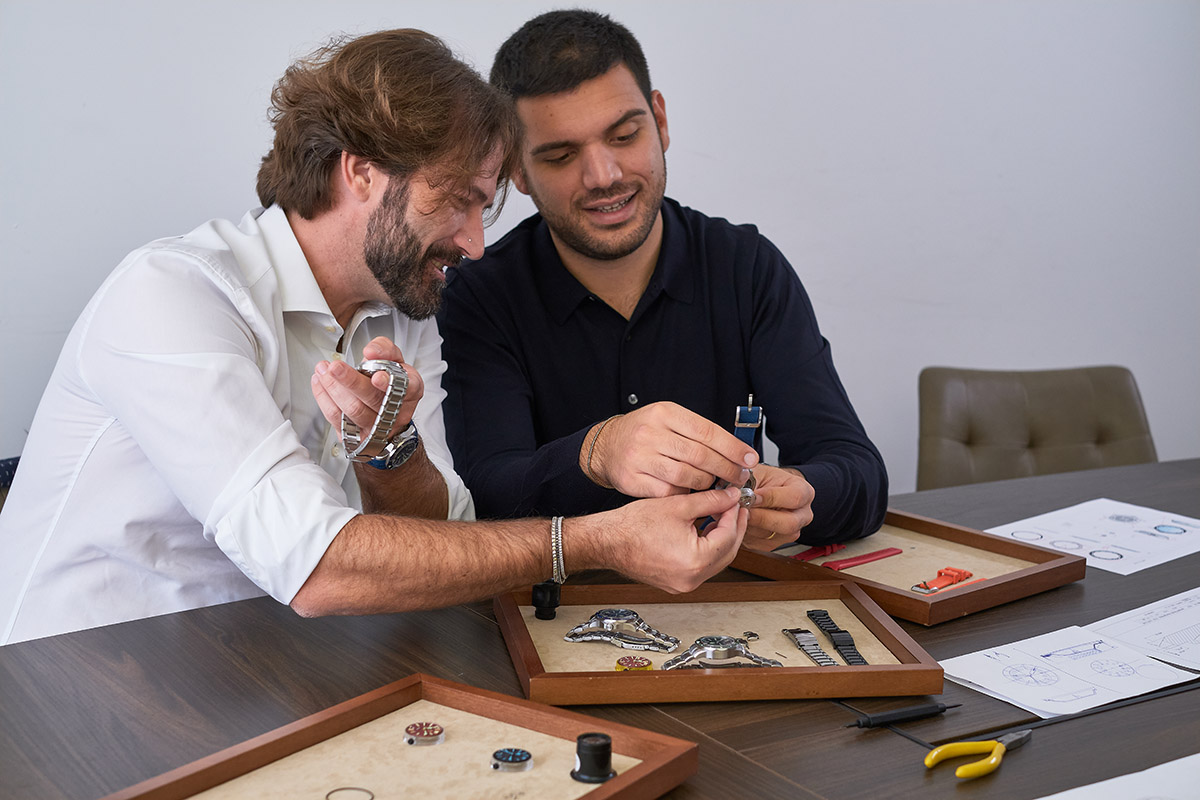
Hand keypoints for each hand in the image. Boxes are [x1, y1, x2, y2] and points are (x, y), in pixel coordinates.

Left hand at [311, 336, 424, 441]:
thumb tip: (371, 351)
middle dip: (351, 382)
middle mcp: (396, 413)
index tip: (376, 376)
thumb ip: (384, 350)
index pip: (404, 389)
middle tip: (335, 367)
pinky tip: (319, 383)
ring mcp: (377, 428)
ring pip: (353, 410)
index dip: (388, 384)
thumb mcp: (394, 361)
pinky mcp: (357, 436)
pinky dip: (324, 399)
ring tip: (323, 371)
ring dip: (333, 388)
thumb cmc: (391, 384)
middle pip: (373, 399)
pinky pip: (337, 419)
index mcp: (409, 391)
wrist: (388, 412)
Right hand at [584, 402, 757, 496]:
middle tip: (739, 477)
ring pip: (686, 476)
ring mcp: (639, 457)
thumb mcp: (669, 419)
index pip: (707, 431)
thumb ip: (698, 433)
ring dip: (706, 483)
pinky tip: (689, 491)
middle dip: (726, 469)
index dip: (732, 448)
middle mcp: (650, 433)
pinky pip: (668, 491)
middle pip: (700, 455)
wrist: (606, 446)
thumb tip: (737, 451)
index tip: (749, 459)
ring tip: (713, 483)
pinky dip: (684, 493)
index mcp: (664, 413)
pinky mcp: (632, 479)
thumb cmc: (645, 433)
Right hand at [592, 487, 747, 592]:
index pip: (729, 536)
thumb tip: (730, 497)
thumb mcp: (678, 506)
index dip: (735, 514)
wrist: (607, 541)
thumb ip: (711, 500)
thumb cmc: (632, 527)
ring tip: (722, 516)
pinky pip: (701, 566)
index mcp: (696, 561)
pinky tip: (705, 530)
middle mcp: (691, 579)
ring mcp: (683, 584)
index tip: (735, 499)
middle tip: (736, 509)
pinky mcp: (675, 583)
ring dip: (722, 539)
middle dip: (734, 528)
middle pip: (727, 553)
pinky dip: (707, 549)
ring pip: (716, 562)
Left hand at [740, 465, 814, 551]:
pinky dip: (746, 533)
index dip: (771, 498)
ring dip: (750, 525)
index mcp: (804, 492)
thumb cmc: (763, 480)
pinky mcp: (774, 543)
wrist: (764, 491)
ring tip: (736, 513)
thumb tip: (737, 492)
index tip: (752, 495)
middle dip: (761, 517)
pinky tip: (739, 521)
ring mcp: (791, 532)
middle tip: (741, 509)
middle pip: (788, 524)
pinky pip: (759, 543)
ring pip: (770, 536)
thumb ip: (751, 480)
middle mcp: (802, 515)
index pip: (794, 498)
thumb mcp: (759, 472)